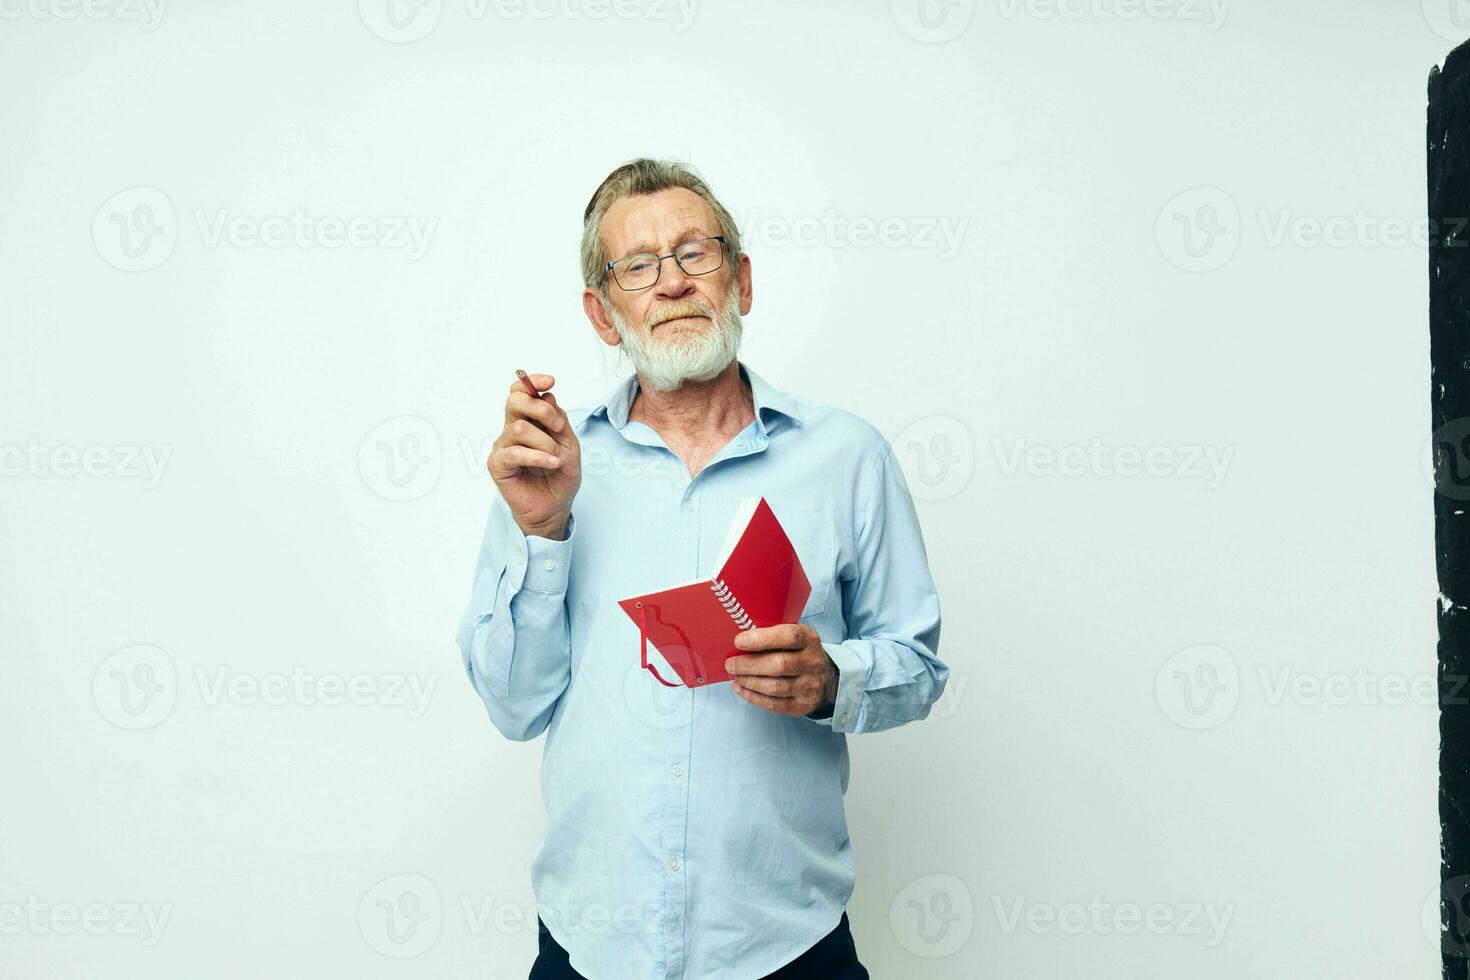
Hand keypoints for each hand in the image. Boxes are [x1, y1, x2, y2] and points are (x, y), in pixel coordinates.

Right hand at [487, 372, 580, 539]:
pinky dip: (537, 457)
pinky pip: (514, 452)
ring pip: (519, 428)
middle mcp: (512, 429)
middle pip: (515, 401)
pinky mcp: (498, 464)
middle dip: (540, 409)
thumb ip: (559, 421)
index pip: (521, 391)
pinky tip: (551, 464)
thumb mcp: (569, 445)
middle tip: (557, 427)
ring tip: (557, 457)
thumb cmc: (560, 476)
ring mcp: (503, 446)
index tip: (550, 381)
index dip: (532, 381)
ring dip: (545, 442)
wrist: (555, 507)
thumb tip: (548, 396)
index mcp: (529, 420)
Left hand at [725, 624, 837, 716]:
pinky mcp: (801, 705)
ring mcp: (808, 686)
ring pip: (774, 687)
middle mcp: (812, 663)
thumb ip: (774, 636)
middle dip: (749, 665)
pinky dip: (752, 697)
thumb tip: (741, 640)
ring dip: (749, 682)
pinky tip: (742, 688)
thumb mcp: (796, 637)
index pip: (789, 637)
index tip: (740, 641)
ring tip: (736, 676)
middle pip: (779, 665)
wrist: (826, 679)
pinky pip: (773, 704)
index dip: (762, 639)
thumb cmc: (802, 654)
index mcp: (809, 640)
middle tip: (731, 664)